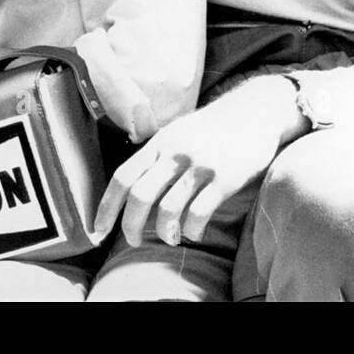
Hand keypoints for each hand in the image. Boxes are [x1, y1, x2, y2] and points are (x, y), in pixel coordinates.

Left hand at [95, 76, 303, 245]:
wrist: (256, 112)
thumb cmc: (213, 128)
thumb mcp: (177, 130)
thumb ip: (154, 153)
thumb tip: (128, 184)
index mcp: (160, 142)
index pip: (123, 177)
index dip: (106, 207)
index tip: (98, 230)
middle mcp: (176, 152)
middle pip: (141, 196)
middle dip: (131, 226)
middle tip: (134, 240)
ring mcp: (202, 165)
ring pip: (169, 210)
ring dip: (165, 232)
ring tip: (170, 238)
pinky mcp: (226, 178)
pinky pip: (199, 214)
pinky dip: (191, 230)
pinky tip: (194, 232)